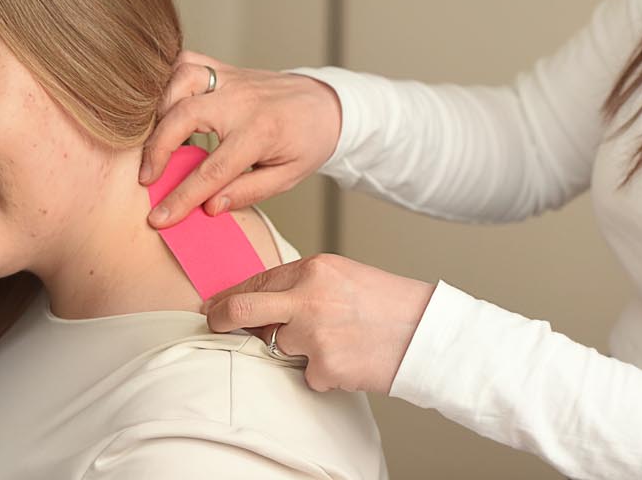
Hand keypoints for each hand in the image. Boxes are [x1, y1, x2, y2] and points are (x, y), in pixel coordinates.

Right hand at [139, 50, 342, 226]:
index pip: (212, 170)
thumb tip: (209, 207)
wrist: (326, 102)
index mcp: (260, 132)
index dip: (181, 197)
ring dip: (159, 108)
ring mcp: (232, 79)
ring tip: (152, 140)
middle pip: (186, 115)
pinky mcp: (226, 69)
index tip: (158, 218)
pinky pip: (189, 62)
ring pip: (183, 78)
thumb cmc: (307, 141)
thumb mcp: (288, 176)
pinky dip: (168, 79)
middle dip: (157, 149)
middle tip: (146, 178)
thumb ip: (249, 191)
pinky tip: (163, 106)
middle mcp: (242, 101)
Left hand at [203, 254, 435, 393]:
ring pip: (279, 347)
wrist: (425, 332)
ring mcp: (314, 334)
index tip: (216, 307)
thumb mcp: (343, 276)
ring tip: (337, 341)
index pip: (257, 281)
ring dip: (298, 350)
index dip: (231, 297)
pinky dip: (323, 372)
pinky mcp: (323, 367)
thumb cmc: (388, 303)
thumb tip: (262, 302)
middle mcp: (309, 297)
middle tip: (215, 326)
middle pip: (243, 310)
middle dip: (221, 320)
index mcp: (315, 268)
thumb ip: (303, 285)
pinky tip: (350, 358)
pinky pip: (307, 374)